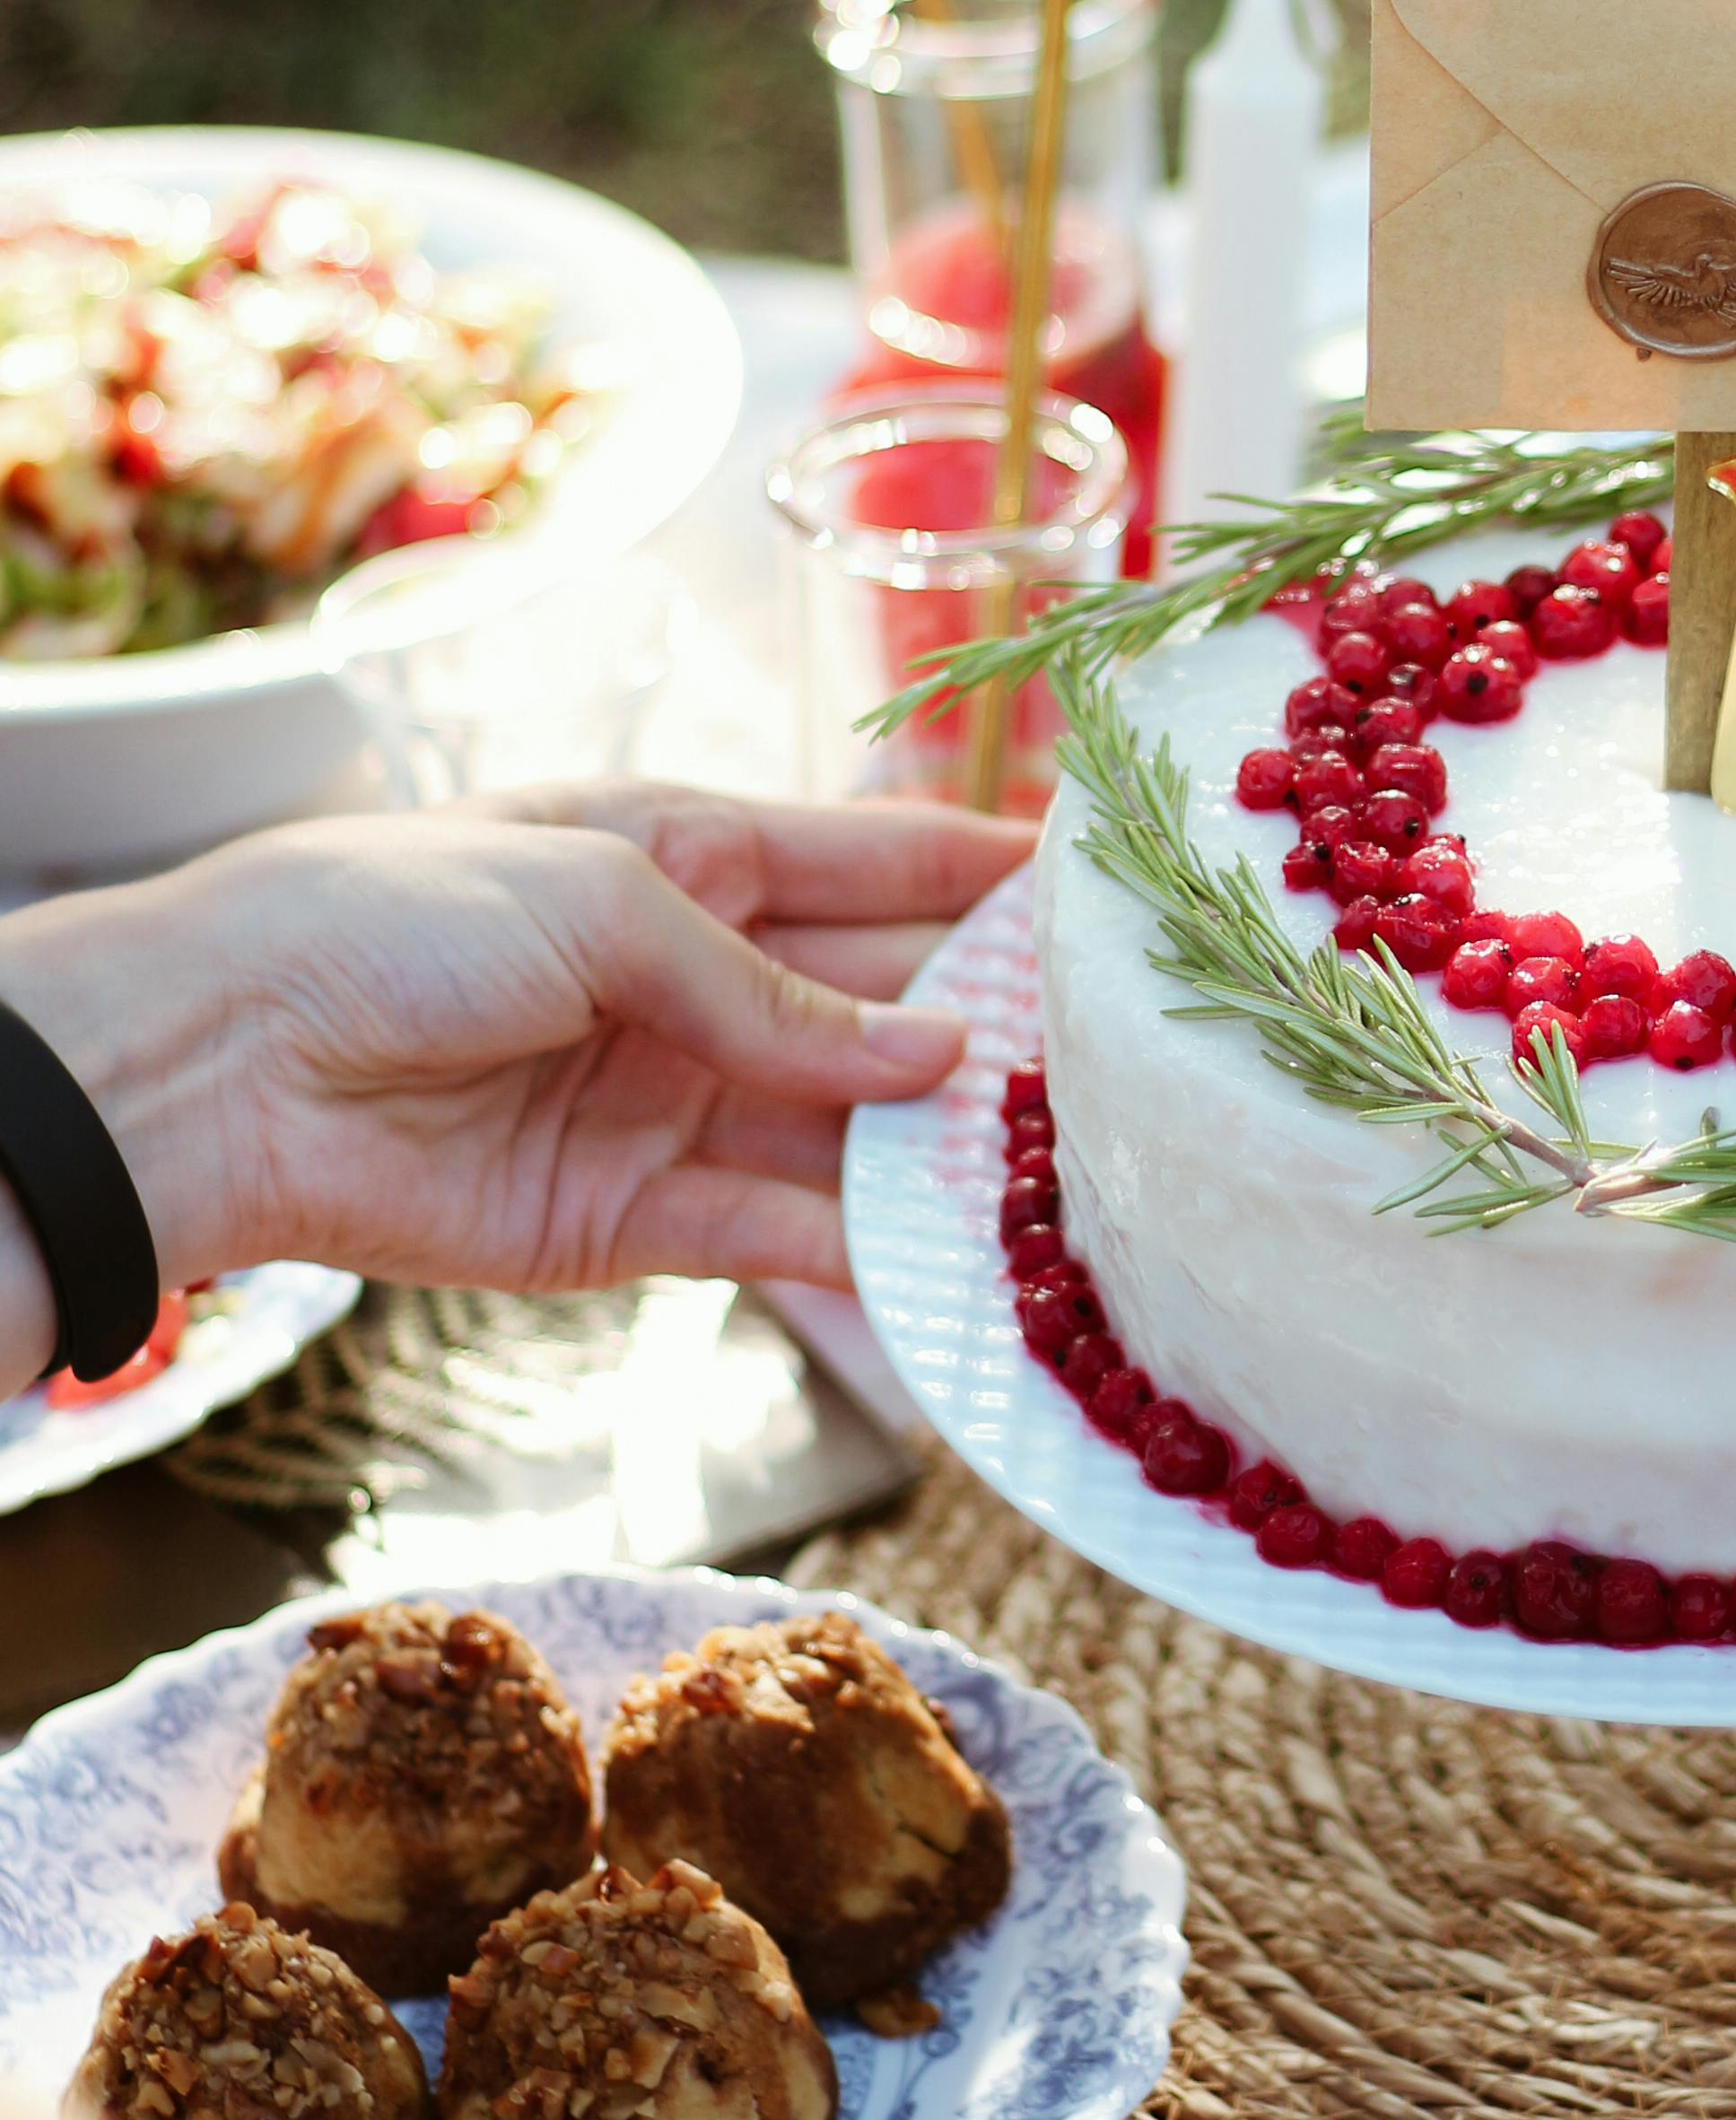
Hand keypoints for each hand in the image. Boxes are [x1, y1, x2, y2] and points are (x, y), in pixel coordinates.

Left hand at [0, 790, 1029, 1357]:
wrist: (225, 1063)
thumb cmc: (397, 918)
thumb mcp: (603, 902)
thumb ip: (770, 991)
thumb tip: (932, 1058)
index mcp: (687, 852)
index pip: (876, 858)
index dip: (988, 874)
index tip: (1110, 892)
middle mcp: (697, 979)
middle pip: (881, 1003)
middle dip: (994, 1028)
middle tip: (1127, 1066)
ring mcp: (670, 1102)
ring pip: (846, 1133)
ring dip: (946, 1157)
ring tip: (1073, 1180)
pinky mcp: (631, 1221)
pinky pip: (775, 1236)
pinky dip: (862, 1256)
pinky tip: (959, 1267)